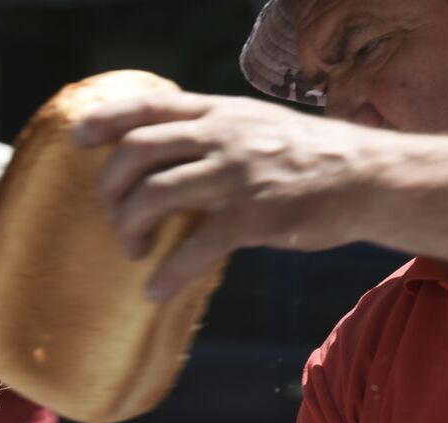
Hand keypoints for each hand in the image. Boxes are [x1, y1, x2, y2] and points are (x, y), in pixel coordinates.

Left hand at [73, 89, 378, 301]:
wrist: (369, 177)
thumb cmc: (308, 158)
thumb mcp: (257, 125)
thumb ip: (213, 132)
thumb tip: (165, 153)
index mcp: (220, 112)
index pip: (150, 105)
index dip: (107, 120)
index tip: (78, 138)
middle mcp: (223, 136)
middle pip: (137, 153)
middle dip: (111, 189)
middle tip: (115, 219)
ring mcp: (237, 175)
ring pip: (154, 196)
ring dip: (130, 229)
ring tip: (133, 250)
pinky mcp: (254, 217)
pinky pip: (194, 249)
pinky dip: (166, 274)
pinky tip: (154, 290)